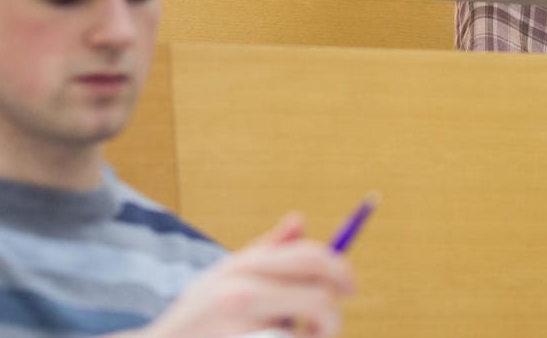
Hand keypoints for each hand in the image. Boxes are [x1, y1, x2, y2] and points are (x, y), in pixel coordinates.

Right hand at [138, 213, 352, 337]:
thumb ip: (264, 252)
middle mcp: (238, 294)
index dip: (339, 269)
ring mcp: (237, 330)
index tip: (350, 286)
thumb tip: (300, 218)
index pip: (307, 256)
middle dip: (333, 318)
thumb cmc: (196, 320)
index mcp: (240, 268)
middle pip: (319, 299)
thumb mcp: (221, 278)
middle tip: (326, 329)